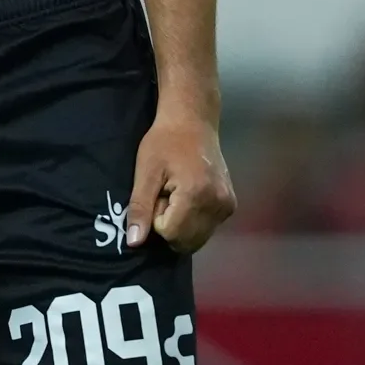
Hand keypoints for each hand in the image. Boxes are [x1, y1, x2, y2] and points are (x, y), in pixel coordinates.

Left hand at [127, 112, 235, 252]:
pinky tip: (191, 196)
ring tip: (178, 195)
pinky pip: (207, 229)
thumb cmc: (164, 141)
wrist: (193, 121)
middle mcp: (217, 204)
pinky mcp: (230, 205)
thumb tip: (133, 242)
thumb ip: (140, 208)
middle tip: (167, 195)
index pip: (170, 233)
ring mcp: (227, 206)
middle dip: (170, 226)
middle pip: (186, 241)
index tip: (158, 194)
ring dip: (182, 225)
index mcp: (196, 195)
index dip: (156, 219)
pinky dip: (194, 221)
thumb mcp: (145, 172)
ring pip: (197, 239)